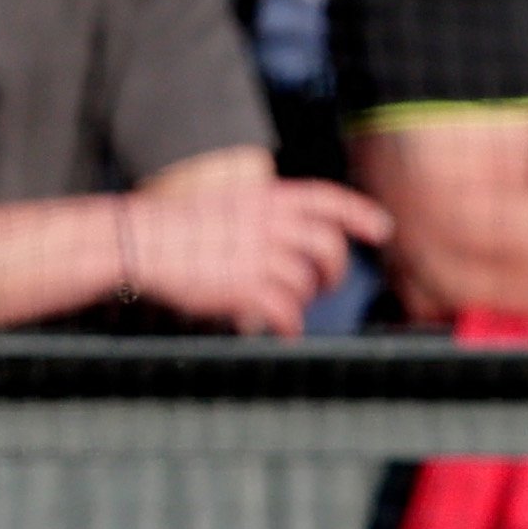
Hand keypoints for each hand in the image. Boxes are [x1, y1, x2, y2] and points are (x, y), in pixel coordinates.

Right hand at [122, 177, 394, 336]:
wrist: (144, 240)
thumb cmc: (182, 226)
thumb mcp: (233, 203)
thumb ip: (267, 215)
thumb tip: (298, 236)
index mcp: (268, 196)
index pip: (328, 200)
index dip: (360, 213)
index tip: (383, 229)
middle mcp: (270, 222)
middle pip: (328, 245)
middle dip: (336, 270)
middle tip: (328, 284)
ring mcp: (258, 254)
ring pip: (307, 281)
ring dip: (307, 299)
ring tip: (293, 308)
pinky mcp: (243, 287)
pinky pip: (285, 310)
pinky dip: (291, 324)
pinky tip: (286, 332)